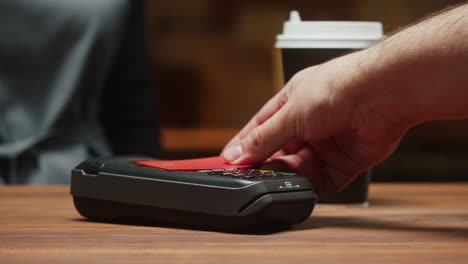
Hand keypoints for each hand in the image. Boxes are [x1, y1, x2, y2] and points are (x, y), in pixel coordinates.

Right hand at [222, 53, 407, 191]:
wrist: (381, 95)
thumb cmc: (338, 88)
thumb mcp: (290, 113)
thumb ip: (264, 138)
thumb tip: (239, 154)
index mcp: (291, 104)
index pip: (260, 128)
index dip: (244, 145)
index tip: (229, 162)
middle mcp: (309, 124)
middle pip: (279, 151)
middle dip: (267, 163)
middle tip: (254, 175)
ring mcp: (327, 143)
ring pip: (300, 168)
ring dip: (290, 174)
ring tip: (281, 177)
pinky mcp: (345, 161)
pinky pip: (324, 180)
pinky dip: (313, 185)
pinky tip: (304, 185)